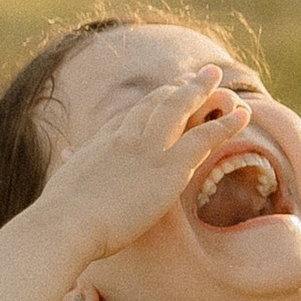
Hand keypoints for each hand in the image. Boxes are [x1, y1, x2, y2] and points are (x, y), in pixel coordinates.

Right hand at [35, 74, 253, 276]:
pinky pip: (204, 138)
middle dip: (179, 88)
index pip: (129, 117)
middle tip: (198, 76)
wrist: (65, 224)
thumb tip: (67, 155)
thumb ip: (70, 168)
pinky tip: (242, 115)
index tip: (164, 93)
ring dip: (203, 92)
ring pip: (180, 110)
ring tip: (220, 79)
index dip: (150, 103)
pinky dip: (225, 124)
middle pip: (156, 103)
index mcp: (100, 144)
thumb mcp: (62, 184)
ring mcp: (148, 149)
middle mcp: (125, 138)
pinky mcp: (168, 167)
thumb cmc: (58, 217)